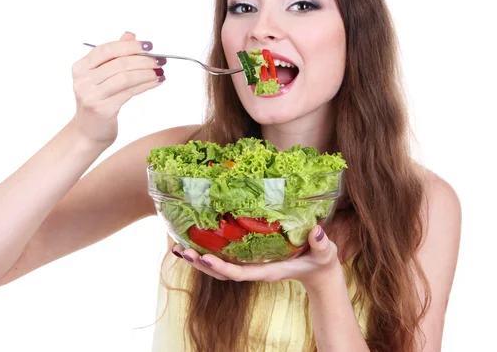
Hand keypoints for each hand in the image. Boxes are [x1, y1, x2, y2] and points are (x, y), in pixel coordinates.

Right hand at [70, 32, 164, 145]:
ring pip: (125, 78)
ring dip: (147, 73)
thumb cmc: (97, 101)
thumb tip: (130, 36)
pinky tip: (156, 82)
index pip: (106, 50)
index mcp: (80, 67)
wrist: (88, 131)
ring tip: (160, 71)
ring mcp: (91, 95)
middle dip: (143, 59)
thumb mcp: (101, 76)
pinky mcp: (103, 109)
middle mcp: (83, 80)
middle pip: (119, 63)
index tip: (148, 45)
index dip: (129, 46)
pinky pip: (129, 92)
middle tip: (160, 59)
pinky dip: (146, 85)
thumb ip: (114, 55)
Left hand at [173, 226, 340, 290]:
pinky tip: (196, 244)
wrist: (320, 271)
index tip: (204, 258)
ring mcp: (252, 266)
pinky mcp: (251, 259)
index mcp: (269, 271)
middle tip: (181, 251)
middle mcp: (256, 270)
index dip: (221, 267)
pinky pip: (227, 259)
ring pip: (220, 267)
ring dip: (199, 259)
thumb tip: (317, 231)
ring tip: (178, 249)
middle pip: (222, 272)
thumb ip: (322, 244)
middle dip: (201, 263)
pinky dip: (209, 253)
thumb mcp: (326, 253)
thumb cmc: (322, 261)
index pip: (240, 273)